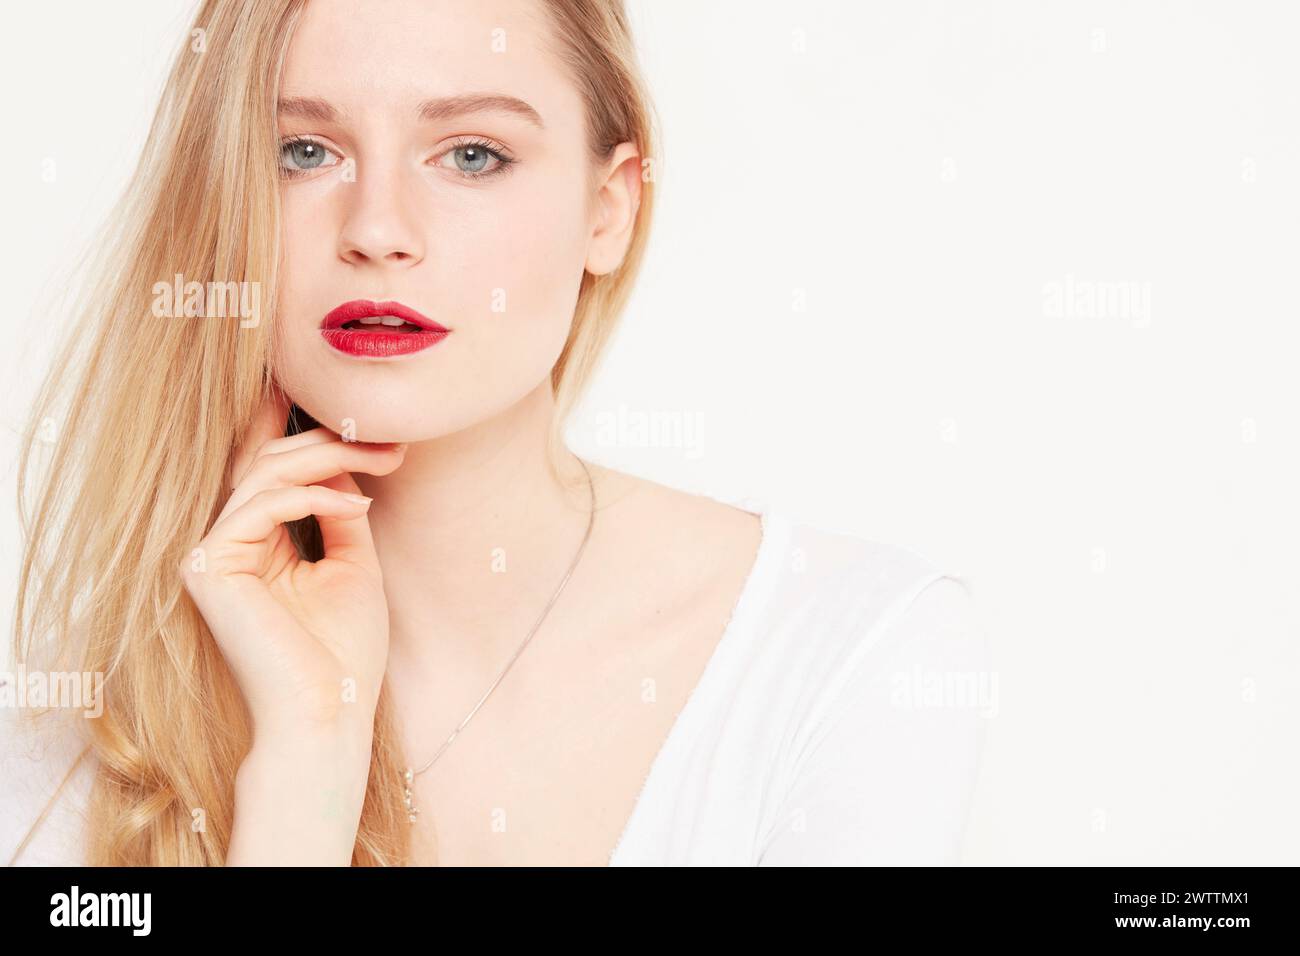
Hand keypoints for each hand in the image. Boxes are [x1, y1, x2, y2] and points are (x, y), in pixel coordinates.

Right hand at [179, 387, 405, 742]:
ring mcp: (209, 554)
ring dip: (332, 459)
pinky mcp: (207, 567)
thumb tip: (345, 461)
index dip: (290, 424)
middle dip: (333, 442)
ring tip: (386, 461)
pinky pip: (260, 505)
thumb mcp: (353, 562)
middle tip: (392, 441)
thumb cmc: (345, 650)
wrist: (331, 712)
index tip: (344, 400)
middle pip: (268, 463)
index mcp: (254, 543)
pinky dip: (314, 498)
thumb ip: (340, 509)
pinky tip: (358, 507)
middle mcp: (224, 543)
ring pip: (265, 475)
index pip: (268, 470)